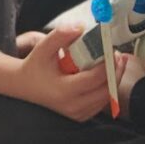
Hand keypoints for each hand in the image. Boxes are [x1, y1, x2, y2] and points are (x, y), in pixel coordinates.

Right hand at [0, 26, 127, 121]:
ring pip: (107, 98)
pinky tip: (107, 73)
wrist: (26, 85)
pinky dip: (108, 88)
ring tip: (115, 61)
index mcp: (64, 91)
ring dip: (114, 79)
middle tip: (118, 54)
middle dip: (116, 72)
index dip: (108, 65)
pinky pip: (102, 102)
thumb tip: (80, 27)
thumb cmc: (36, 65)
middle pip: (106, 91)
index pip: (95, 79)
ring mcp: (78, 114)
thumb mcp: (43, 47)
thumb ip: (60, 35)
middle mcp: (72, 106)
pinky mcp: (81, 115)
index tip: (113, 50)